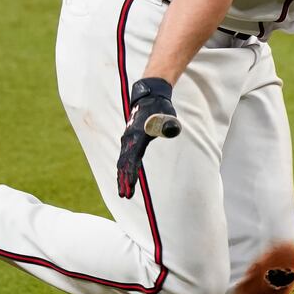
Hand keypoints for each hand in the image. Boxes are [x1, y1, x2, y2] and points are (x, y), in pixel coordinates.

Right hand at [117, 77, 180, 197]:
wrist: (149, 97)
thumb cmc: (160, 108)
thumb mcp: (167, 115)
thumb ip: (168, 124)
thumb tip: (171, 130)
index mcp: (138, 135)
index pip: (133, 158)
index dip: (131, 173)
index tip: (131, 185)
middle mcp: (129, 139)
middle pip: (124, 163)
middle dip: (124, 180)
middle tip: (125, 196)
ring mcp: (127, 140)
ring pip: (122, 162)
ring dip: (122, 177)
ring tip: (123, 193)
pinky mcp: (128, 140)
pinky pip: (124, 158)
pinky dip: (122, 170)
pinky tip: (122, 180)